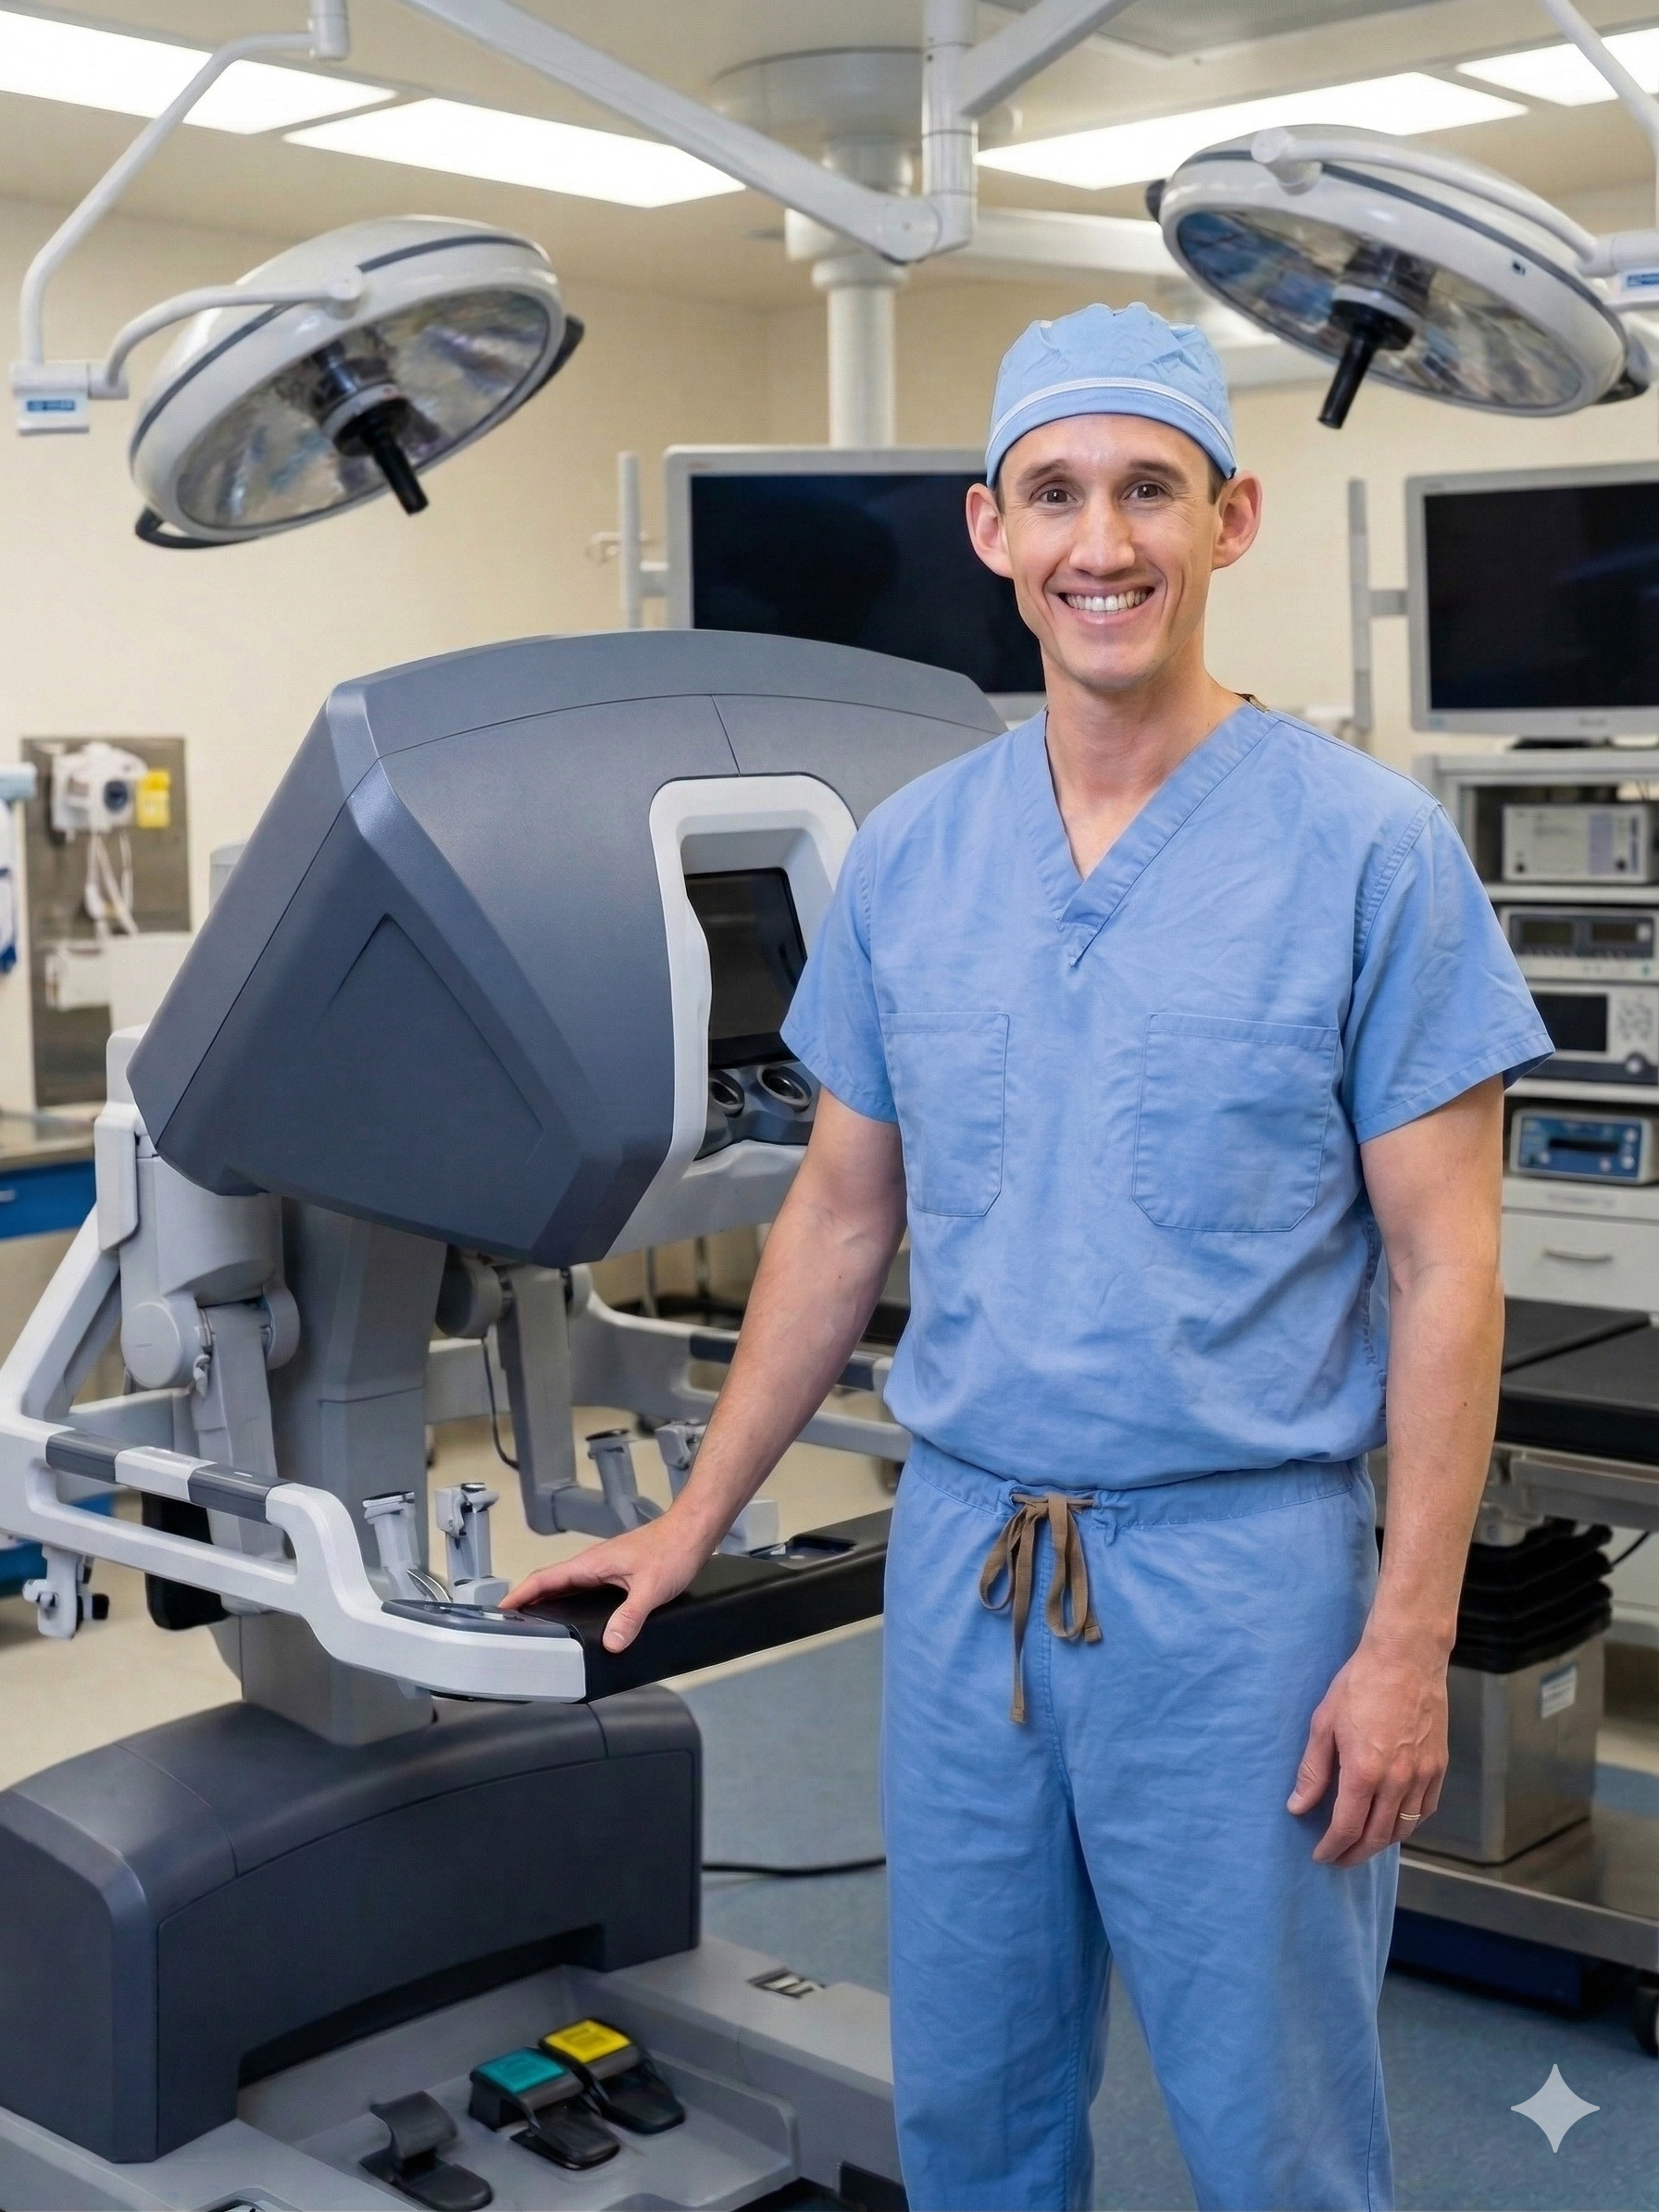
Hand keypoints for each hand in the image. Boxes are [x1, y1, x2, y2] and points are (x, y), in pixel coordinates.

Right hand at [500, 1511, 713, 1652]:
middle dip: (528, 1600)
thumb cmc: (673, 1549)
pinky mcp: (618, 1570)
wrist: (693, 1530)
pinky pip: (584, 1586)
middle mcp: (594, 1563)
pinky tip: (577, 1613)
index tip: (500, 1609)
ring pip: (567, 1584)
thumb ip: (629, 1617)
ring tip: (536, 1621)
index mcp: (591, 1563)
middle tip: (511, 1622)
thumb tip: (610, 1643)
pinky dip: (571, 1598)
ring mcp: (605, 1565)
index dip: (520, 1594)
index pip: (545, 1578)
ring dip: (548, 1599)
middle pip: (551, 1582)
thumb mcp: (650, 1589)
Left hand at [1287, 1633, 1449, 1866]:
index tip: (1321, 1856)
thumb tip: (1297, 1806)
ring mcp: (1422, 1775)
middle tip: (1339, 1858)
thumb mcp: (1324, 1724)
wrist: (1406, 1658)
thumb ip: (1312, 1771)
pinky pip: (1426, 1809)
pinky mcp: (1439, 1766)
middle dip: (1355, 1854)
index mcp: (1364, 1772)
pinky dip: (1410, 1823)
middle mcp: (1397, 1781)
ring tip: (1363, 1844)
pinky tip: (1395, 1821)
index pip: (1347, 1827)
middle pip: (1377, 1836)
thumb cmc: (1359, 1685)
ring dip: (1382, 1843)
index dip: (1332, 1847)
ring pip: (1404, 1827)